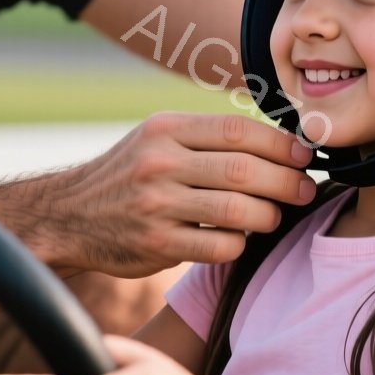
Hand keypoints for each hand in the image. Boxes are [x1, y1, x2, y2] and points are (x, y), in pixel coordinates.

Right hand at [38, 112, 315, 276]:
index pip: (239, 130)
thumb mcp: (158, 138)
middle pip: (246, 170)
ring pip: (239, 210)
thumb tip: (282, 143)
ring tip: (276, 216)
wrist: (68, 215)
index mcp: (167, 128)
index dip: (281, 144)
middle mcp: (160, 162)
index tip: (305, 156)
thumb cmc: (129, 174)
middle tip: (306, 191)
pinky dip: (239, 244)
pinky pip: (220, 246)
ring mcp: (157, 204)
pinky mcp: (157, 244)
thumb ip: (208, 137)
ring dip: (269, 215)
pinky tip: (239, 239)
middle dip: (287, 182)